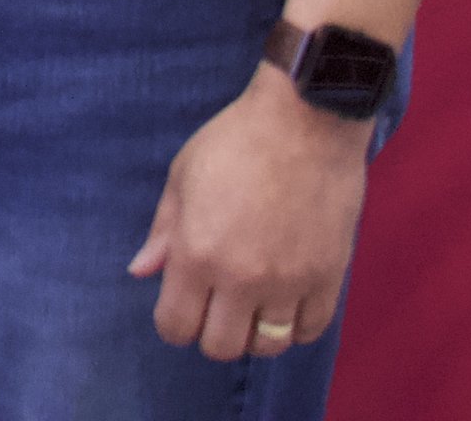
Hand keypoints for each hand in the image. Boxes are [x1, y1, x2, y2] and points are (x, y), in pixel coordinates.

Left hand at [128, 65, 373, 360]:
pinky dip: (295, 325)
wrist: (304, 123)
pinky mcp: (328, 277)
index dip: (173, 324)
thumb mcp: (182, 179)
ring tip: (251, 305)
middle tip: (216, 306)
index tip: (180, 308)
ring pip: (268, 346)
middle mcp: (242, 278)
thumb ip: (163, 233)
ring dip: (255, 333)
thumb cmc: (233, 143)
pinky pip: (310, 330)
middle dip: (211, 332)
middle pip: (221, 347)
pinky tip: (285, 303)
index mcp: (197, 254)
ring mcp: (289, 282)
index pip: (176, 326)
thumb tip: (142, 272)